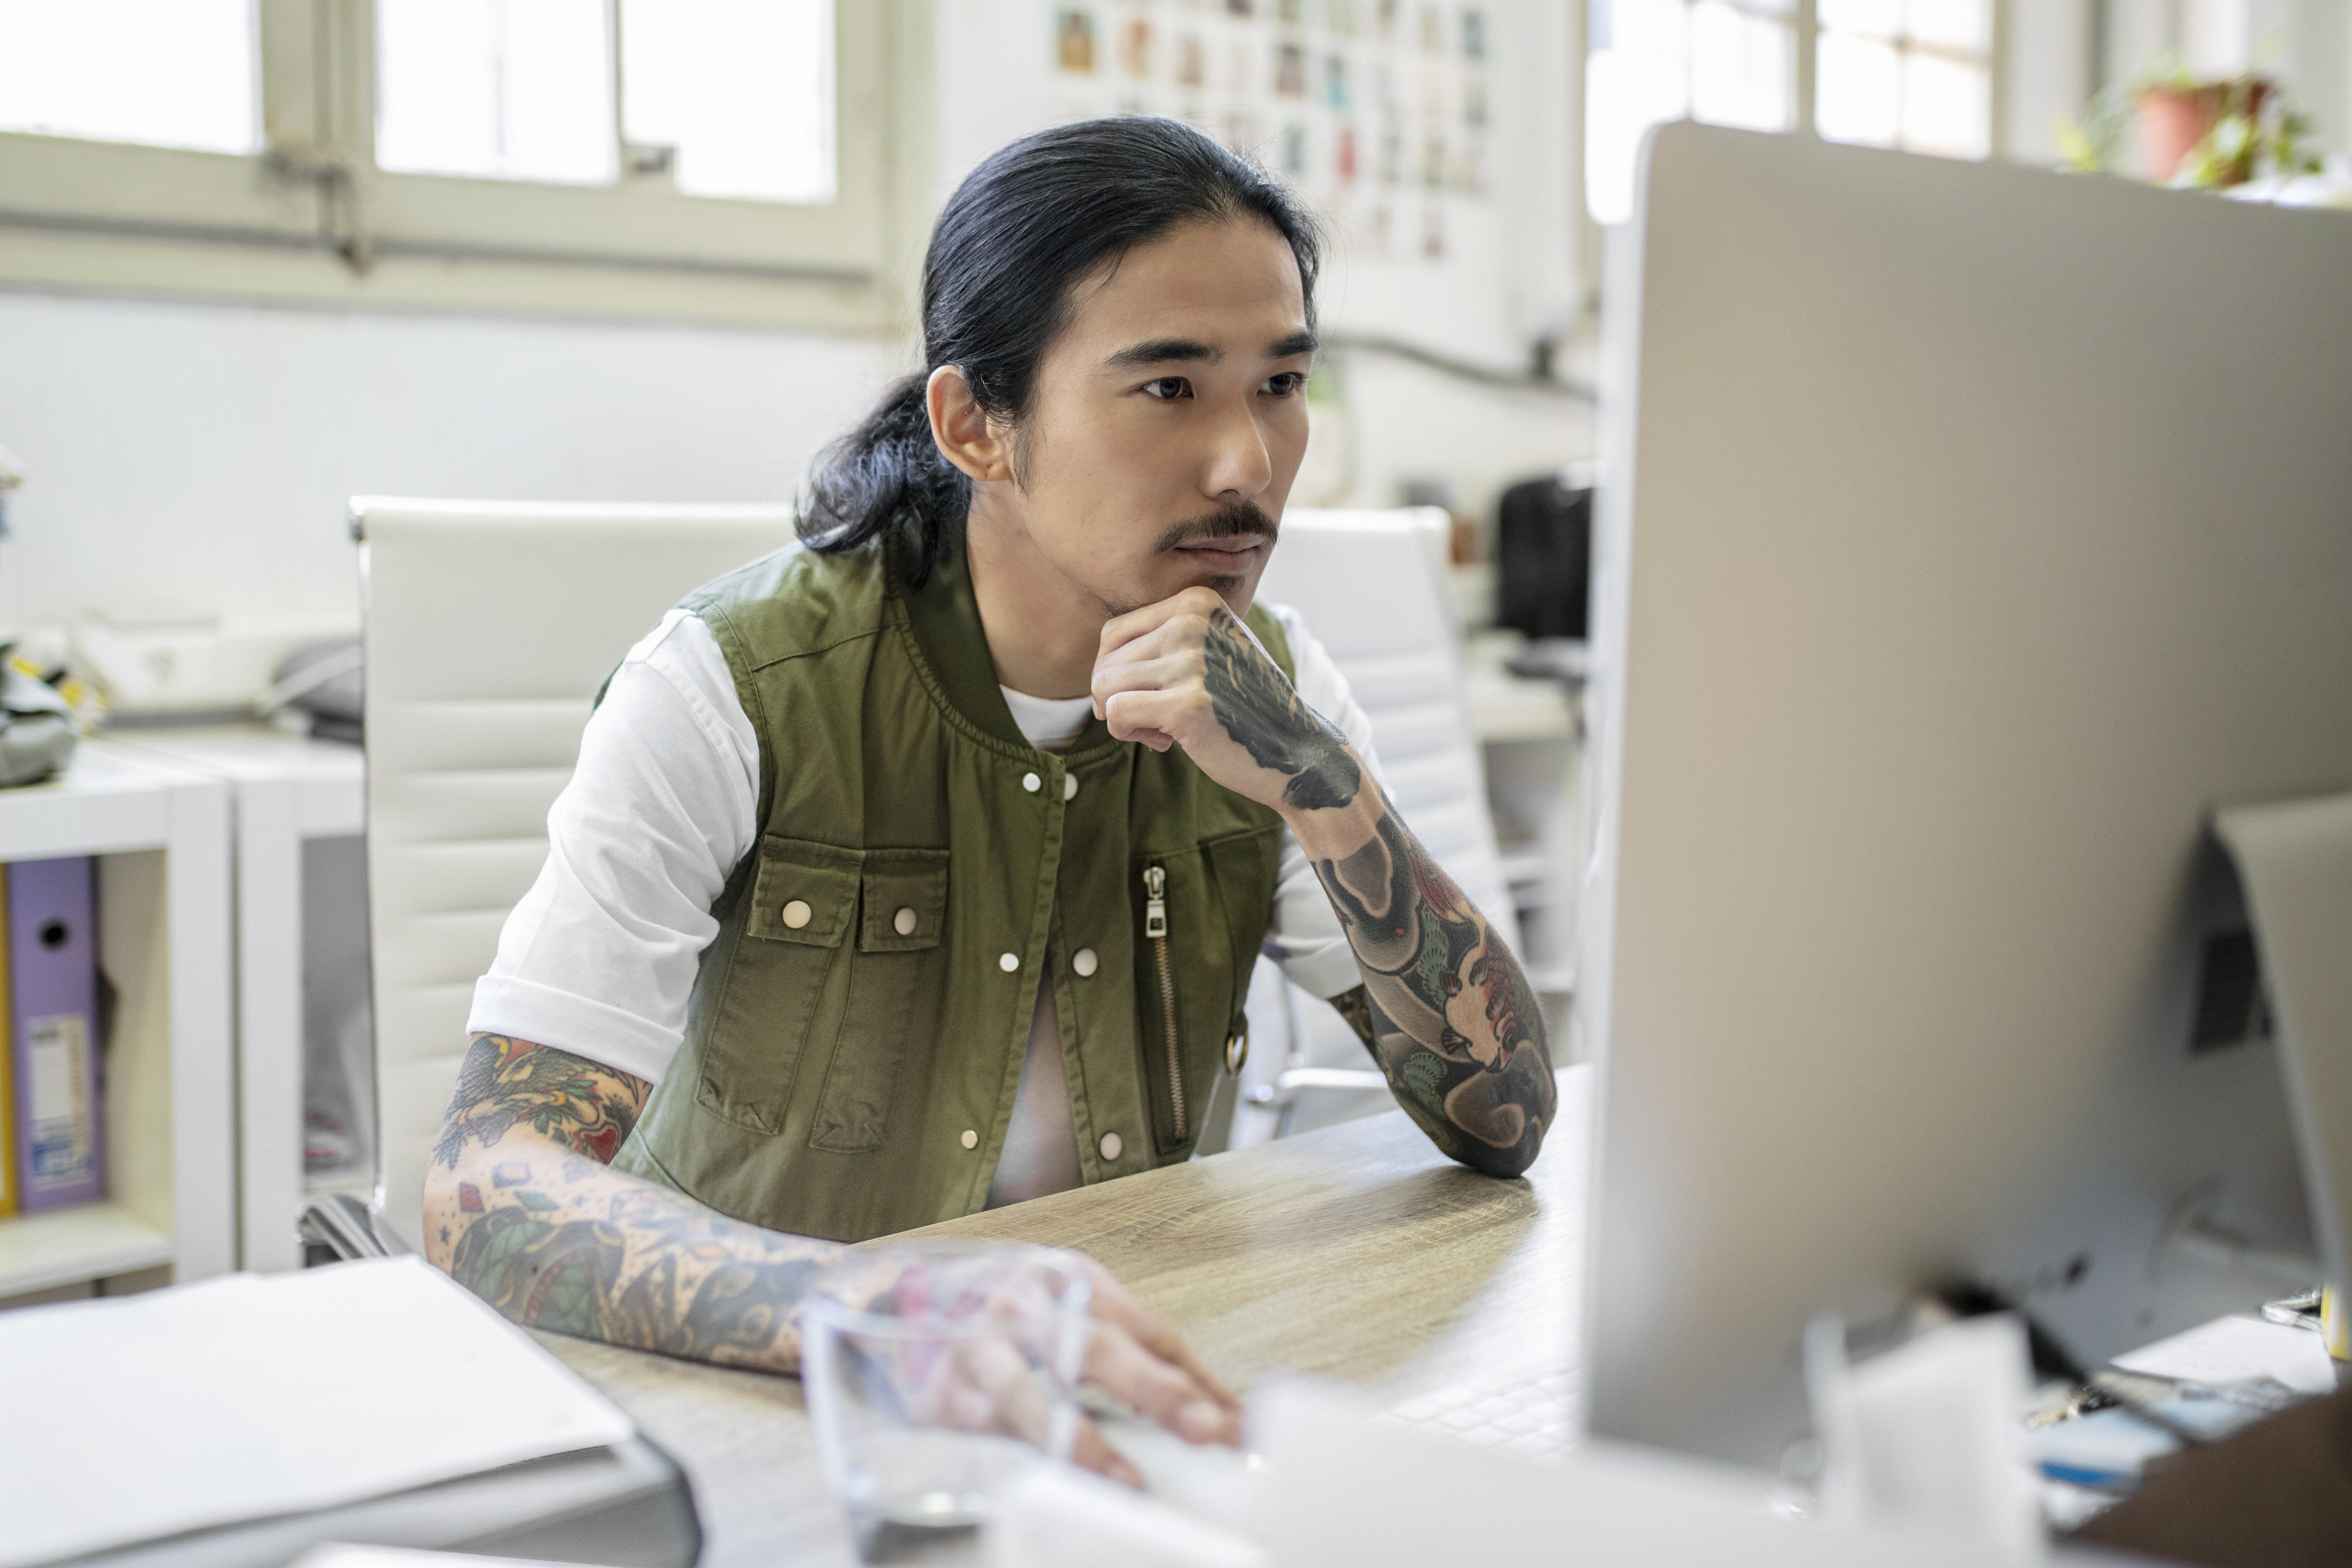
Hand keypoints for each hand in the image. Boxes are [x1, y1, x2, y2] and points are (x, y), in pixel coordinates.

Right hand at [854, 1251, 1239, 1488]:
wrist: (906, 1304)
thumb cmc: (1015, 1314)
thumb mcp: (1077, 1308)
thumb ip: (1144, 1353)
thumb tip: (1221, 1409)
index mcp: (1068, 1279)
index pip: (1144, 1328)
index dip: (1191, 1378)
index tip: (1230, 1422)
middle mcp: (1022, 1307)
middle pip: (1092, 1346)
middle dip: (1152, 1389)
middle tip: (1202, 1429)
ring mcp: (977, 1350)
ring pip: (1028, 1396)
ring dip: (1082, 1441)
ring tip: (1126, 1479)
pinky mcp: (941, 1396)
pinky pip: (986, 1434)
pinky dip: (1023, 1460)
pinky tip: (1054, 1484)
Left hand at [1092, 587, 1364, 815]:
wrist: (1295, 750)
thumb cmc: (1243, 705)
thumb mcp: (1209, 650)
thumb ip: (1162, 640)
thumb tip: (1096, 665)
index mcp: (1197, 602)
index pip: (1114, 633)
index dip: (1117, 673)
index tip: (1150, 696)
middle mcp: (1192, 623)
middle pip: (1106, 662)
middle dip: (1121, 698)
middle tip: (1159, 719)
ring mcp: (1191, 662)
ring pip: (1104, 687)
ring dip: (1123, 717)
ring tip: (1163, 728)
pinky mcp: (1186, 704)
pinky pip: (1115, 714)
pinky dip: (1129, 733)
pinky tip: (1166, 740)